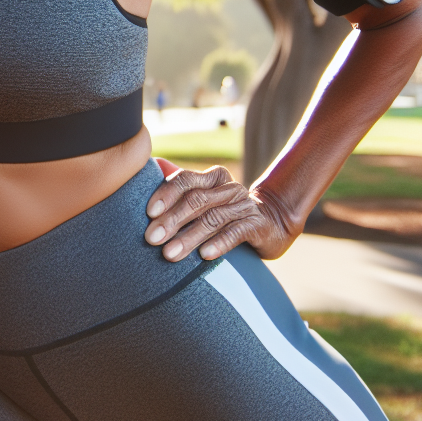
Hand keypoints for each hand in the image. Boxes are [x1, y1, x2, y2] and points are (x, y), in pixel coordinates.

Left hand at [145, 160, 299, 261]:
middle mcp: (228, 188)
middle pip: (197, 199)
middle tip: (152, 238)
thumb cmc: (226, 212)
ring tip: (170, 254)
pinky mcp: (257, 225)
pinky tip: (204, 255)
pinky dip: (220, 243)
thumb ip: (180, 188)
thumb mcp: (205, 199)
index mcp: (212, 178)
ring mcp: (244, 206)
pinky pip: (237, 232)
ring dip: (189, 237)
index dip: (166, 194)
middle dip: (172, 219)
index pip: (186, 180)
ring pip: (213, 218)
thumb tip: (153, 165)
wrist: (272, 223)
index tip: (149, 213)